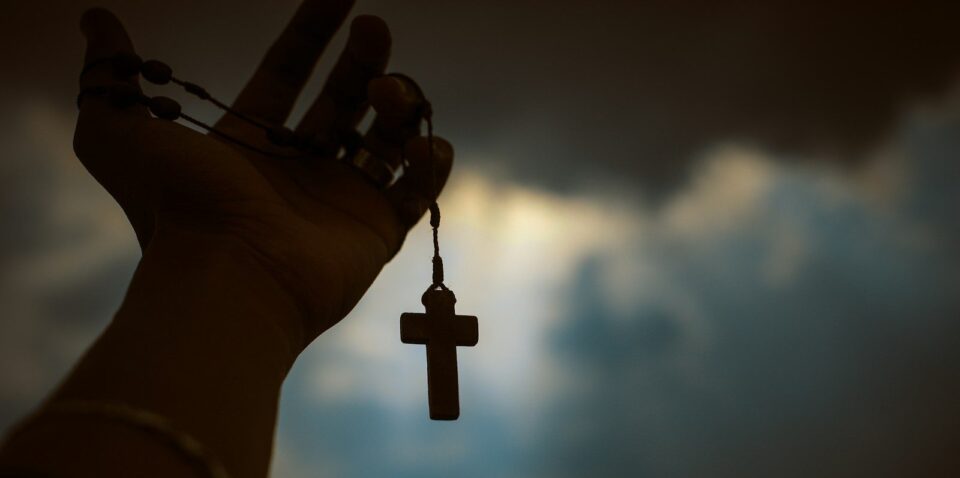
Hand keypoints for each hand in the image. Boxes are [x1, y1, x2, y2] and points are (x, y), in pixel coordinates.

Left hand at [74, 2, 452, 346]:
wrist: (228, 277)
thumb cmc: (176, 208)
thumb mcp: (117, 133)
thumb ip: (109, 73)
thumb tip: (96, 20)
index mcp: (251, 144)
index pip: (289, 72)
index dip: (312, 31)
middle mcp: (299, 169)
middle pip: (344, 98)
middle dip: (364, 59)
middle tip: (374, 29)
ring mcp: (341, 201)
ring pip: (386, 138)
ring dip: (398, 104)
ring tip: (389, 94)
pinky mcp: (377, 232)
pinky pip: (417, 192)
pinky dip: (430, 164)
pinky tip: (423, 144)